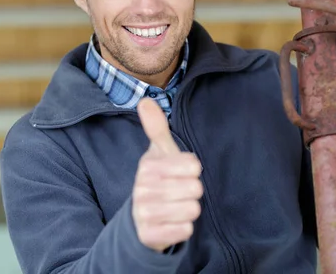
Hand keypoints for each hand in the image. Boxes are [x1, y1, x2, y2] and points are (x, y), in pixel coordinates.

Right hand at [132, 98, 202, 251]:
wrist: (140, 219)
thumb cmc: (158, 181)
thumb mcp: (158, 153)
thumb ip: (156, 128)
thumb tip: (145, 100)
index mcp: (148, 166)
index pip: (193, 165)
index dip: (193, 171)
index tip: (181, 173)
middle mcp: (142, 189)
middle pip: (195, 189)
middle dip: (192, 193)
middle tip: (179, 193)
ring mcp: (143, 213)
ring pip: (191, 210)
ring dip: (189, 210)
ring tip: (176, 207)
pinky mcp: (149, 235)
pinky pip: (184, 230)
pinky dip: (184, 228)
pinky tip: (173, 223)